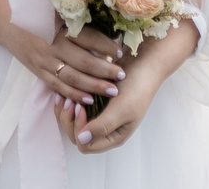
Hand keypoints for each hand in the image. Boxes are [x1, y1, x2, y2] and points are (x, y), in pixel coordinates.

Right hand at [0, 0, 123, 103]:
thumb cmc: (27, 2)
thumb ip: (71, 4)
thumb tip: (99, 6)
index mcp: (56, 24)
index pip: (86, 38)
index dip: (105, 45)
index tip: (120, 50)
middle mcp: (50, 45)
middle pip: (83, 61)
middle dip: (105, 70)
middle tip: (123, 74)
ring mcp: (42, 60)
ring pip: (72, 78)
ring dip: (94, 85)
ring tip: (112, 90)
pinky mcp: (36, 70)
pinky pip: (57, 86)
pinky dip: (73, 93)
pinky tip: (88, 99)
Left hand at [58, 19, 195, 153]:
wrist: (144, 63)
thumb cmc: (137, 88)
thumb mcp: (122, 109)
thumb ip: (102, 126)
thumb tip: (81, 140)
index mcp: (114, 136)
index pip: (87, 145)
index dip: (79, 130)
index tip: (81, 107)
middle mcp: (104, 129)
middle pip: (77, 136)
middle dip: (69, 120)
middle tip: (70, 100)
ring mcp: (98, 116)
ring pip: (73, 122)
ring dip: (66, 111)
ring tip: (65, 96)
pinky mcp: (93, 103)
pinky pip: (75, 108)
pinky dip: (68, 101)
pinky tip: (64, 91)